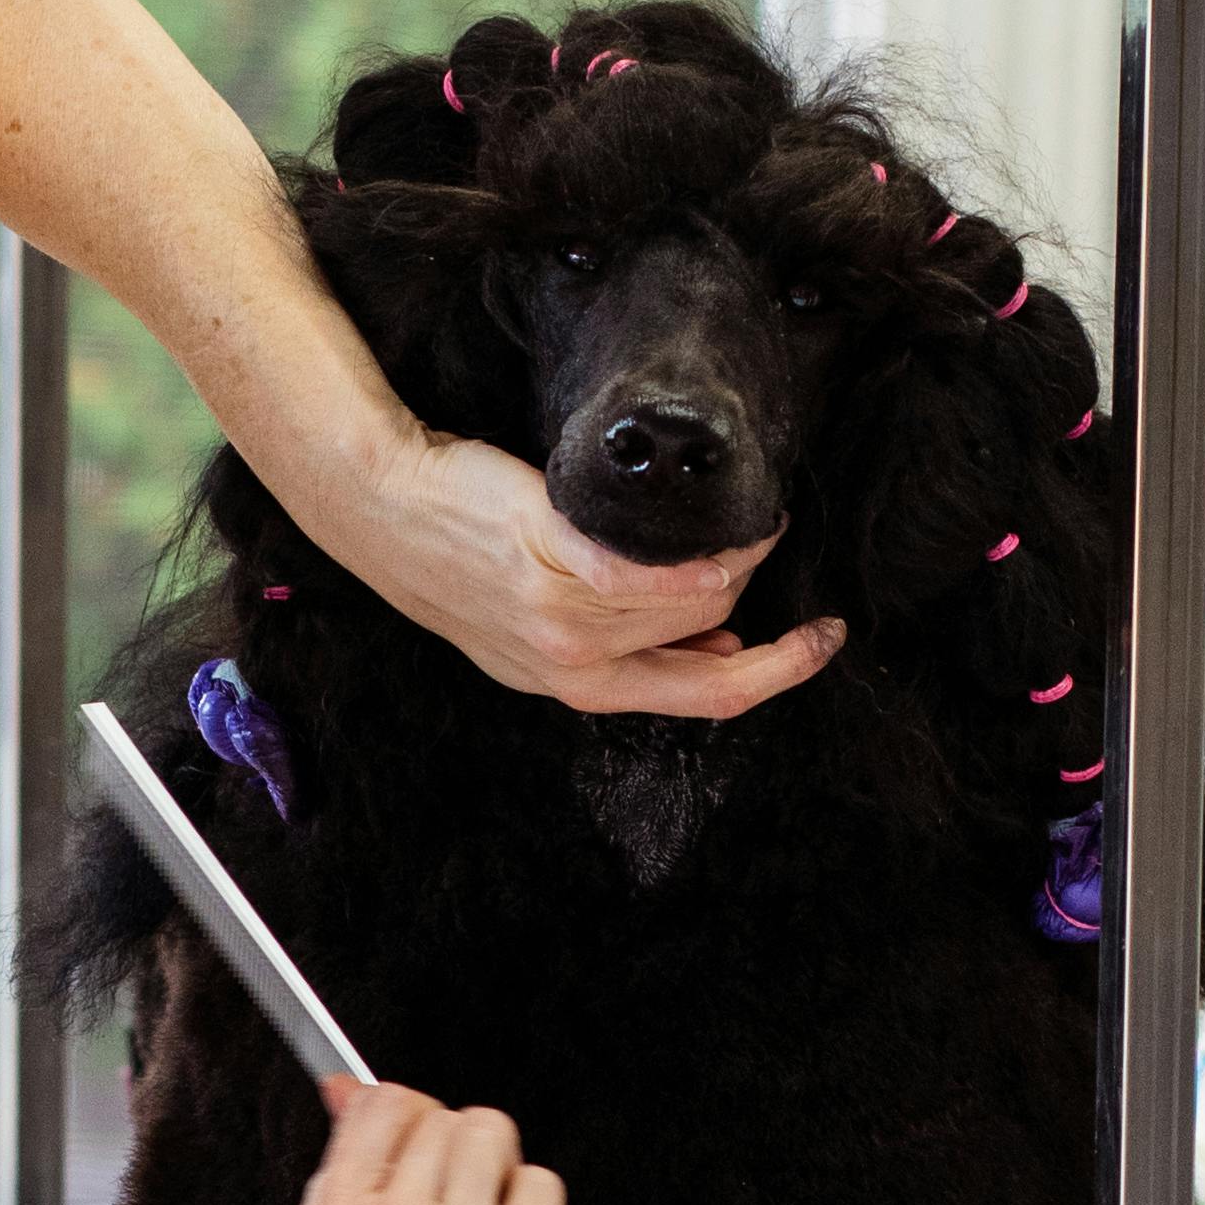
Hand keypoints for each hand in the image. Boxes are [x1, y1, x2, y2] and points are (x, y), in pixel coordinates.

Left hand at [350, 429, 844, 727]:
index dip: (778, 674)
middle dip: (754, 591)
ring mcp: (564, 618)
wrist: (384, 508)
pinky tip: (723, 518)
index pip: (705, 697)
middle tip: (763, 539)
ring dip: (735, 555)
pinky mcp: (554, 560)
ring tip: (743, 515)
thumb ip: (621, 642)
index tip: (821, 639)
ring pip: (691, 596)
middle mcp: (575, 666)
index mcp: (578, 687)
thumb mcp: (537, 630)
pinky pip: (657, 566)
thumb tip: (718, 638)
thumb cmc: (459, 554)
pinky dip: (707, 544)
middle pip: (710, 639)